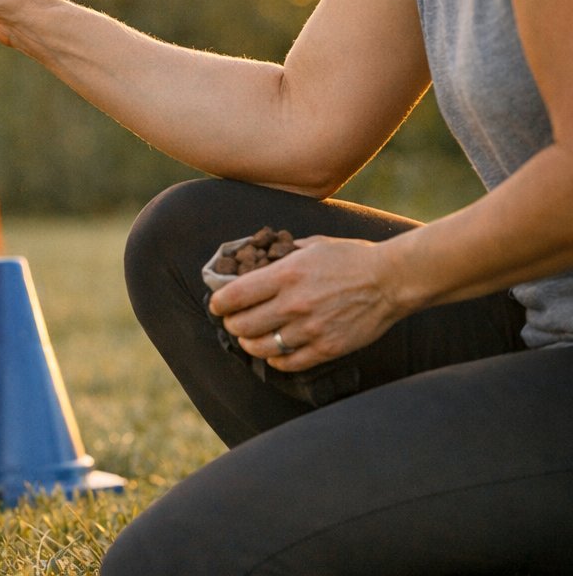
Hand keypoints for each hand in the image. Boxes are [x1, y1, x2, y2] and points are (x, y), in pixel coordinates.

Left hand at [208, 236, 407, 370]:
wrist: (391, 280)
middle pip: (242, 325)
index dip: (219, 303)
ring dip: (249, 344)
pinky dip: (275, 360)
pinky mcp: (327, 348)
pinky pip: (288, 362)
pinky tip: (274, 353)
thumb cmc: (352, 258)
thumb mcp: (313, 245)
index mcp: (285, 275)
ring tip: (250, 340)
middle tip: (233, 323)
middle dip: (232, 325)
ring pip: (261, 347)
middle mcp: (293, 304)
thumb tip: (264, 258)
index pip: (234, 295)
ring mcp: (310, 329)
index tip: (217, 305)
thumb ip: (284, 254)